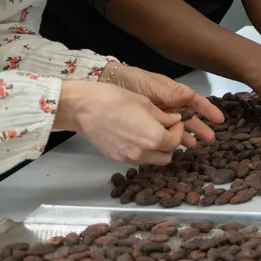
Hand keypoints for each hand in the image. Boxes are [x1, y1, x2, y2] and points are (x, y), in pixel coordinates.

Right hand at [58, 81, 193, 165]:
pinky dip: (142, 151)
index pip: (175, 142)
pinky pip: (136, 159)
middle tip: (166, 129)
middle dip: (170, 144)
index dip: (178, 131)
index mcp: (153, 138)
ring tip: (151, 132)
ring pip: (151, 160)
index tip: (175, 121)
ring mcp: (127, 158)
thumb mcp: (144, 103)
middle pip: (166, 157)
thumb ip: (163, 116)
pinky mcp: (115, 158)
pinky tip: (136, 136)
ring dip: (157, 150)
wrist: (82, 108)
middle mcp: (142, 153)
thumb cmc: (114, 99)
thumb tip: (174, 120)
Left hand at [109, 65, 222, 147]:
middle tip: (209, 138)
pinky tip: (174, 147)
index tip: (219, 119)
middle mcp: (169, 105)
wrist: (106, 85)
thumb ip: (170, 93)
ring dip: (186, 135)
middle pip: (188, 117)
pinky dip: (169, 140)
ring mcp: (158, 115)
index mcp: (173, 93)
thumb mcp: (151, 86)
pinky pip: (162, 133)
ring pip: (177, 127)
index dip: (207, 110)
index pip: (195, 102)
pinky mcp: (147, 124)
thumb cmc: (131, 80)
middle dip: (199, 127)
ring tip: (194, 145)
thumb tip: (192, 96)